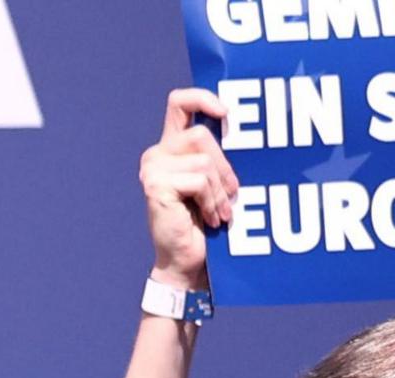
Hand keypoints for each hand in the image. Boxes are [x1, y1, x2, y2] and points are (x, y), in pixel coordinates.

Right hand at [142, 88, 238, 285]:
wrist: (187, 263)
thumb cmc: (205, 225)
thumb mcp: (216, 183)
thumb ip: (218, 156)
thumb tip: (241, 130)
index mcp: (171, 147)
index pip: (180, 102)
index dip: (203, 97)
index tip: (226, 113)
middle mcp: (157, 153)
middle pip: (201, 135)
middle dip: (225, 167)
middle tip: (230, 196)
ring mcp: (153, 168)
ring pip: (204, 160)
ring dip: (220, 191)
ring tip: (219, 214)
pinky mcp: (155, 185)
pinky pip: (199, 180)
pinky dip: (211, 201)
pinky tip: (210, 219)